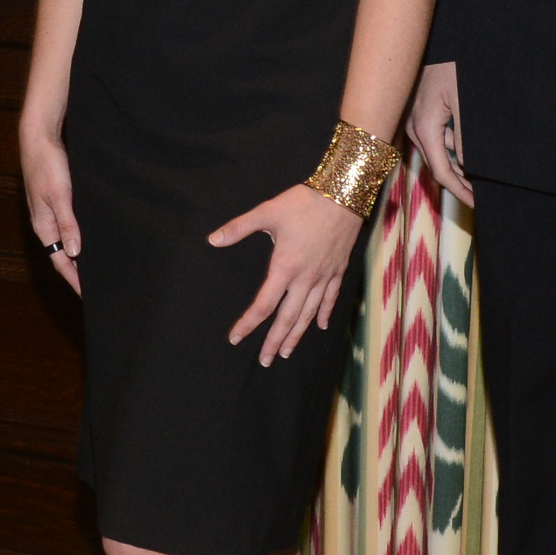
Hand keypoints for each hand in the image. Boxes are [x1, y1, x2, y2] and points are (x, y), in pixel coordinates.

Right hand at [18, 120, 80, 291]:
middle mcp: (45, 223)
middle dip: (77, 271)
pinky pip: (68, 226)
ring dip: (78, 255)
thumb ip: (67, 223)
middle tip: (96, 286)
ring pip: (66, 240)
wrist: (38, 137)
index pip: (60, 261)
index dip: (74, 279)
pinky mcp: (56, 201)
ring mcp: (49, 212)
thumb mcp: (60, 194)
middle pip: (62, 254)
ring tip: (96, 266)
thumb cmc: (47, 164)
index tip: (88, 295)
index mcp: (43, 226)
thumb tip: (73, 252)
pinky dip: (78, 237)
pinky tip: (90, 237)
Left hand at [208, 184, 361, 364]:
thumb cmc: (303, 203)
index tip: (235, 338)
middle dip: (274, 341)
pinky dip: (325, 314)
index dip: (248, 323)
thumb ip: (238, 228)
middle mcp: (305, 278)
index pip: (263, 304)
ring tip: (286, 352)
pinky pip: (331, 298)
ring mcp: (324, 276)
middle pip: (288, 318)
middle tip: (265, 360)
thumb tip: (212, 240)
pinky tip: (320, 326)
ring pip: (309, 313)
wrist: (343, 193)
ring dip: (297, 334)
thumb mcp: (267, 212)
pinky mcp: (339, 269)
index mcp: (285, 267)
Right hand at [407, 60, 471, 203]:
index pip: (441, 171)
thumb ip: (467, 136)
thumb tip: (469, 167)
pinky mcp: (420, 113)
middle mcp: (414, 128)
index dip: (459, 191)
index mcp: (424, 128)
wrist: (437, 38)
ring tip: (479, 179)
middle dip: (458, 183)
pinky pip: (436, 139)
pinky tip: (468, 154)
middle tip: (480, 197)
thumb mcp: (464, 101)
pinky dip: (452, 151)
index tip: (477, 203)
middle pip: (436, 166)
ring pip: (437, 153)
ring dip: (456, 167)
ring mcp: (415, 121)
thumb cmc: (452, 65)